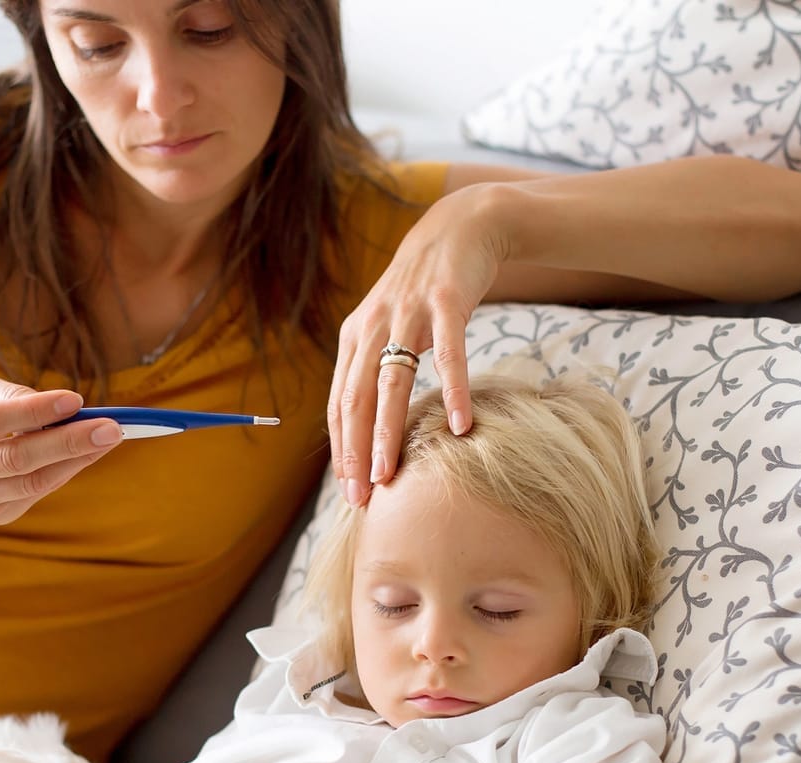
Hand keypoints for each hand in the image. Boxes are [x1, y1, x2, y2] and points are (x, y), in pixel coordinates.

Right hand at [0, 374, 121, 524]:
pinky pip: (35, 493)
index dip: (34, 411)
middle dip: (67, 441)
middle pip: (14, 458)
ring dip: (75, 460)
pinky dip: (65, 472)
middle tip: (111, 427)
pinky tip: (86, 454)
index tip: (76, 400)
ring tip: (108, 438)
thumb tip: (58, 405)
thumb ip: (9, 394)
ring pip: (29, 482)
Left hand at [329, 185, 505, 505]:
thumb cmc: (424, 290)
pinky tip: (460, 424)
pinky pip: (450, 355)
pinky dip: (453, 390)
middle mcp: (373, 326)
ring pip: (392, 382)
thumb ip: (376, 368)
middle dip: (355, 451)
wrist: (459, 229)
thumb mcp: (389, 326)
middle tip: (360, 495)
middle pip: (357, 399)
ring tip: (391, 472)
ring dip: (388, 431)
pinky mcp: (446, 303)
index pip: (340, 403)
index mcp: (355, 338)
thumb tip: (371, 425)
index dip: (342, 448)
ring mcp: (409, 314)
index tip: (349, 490)